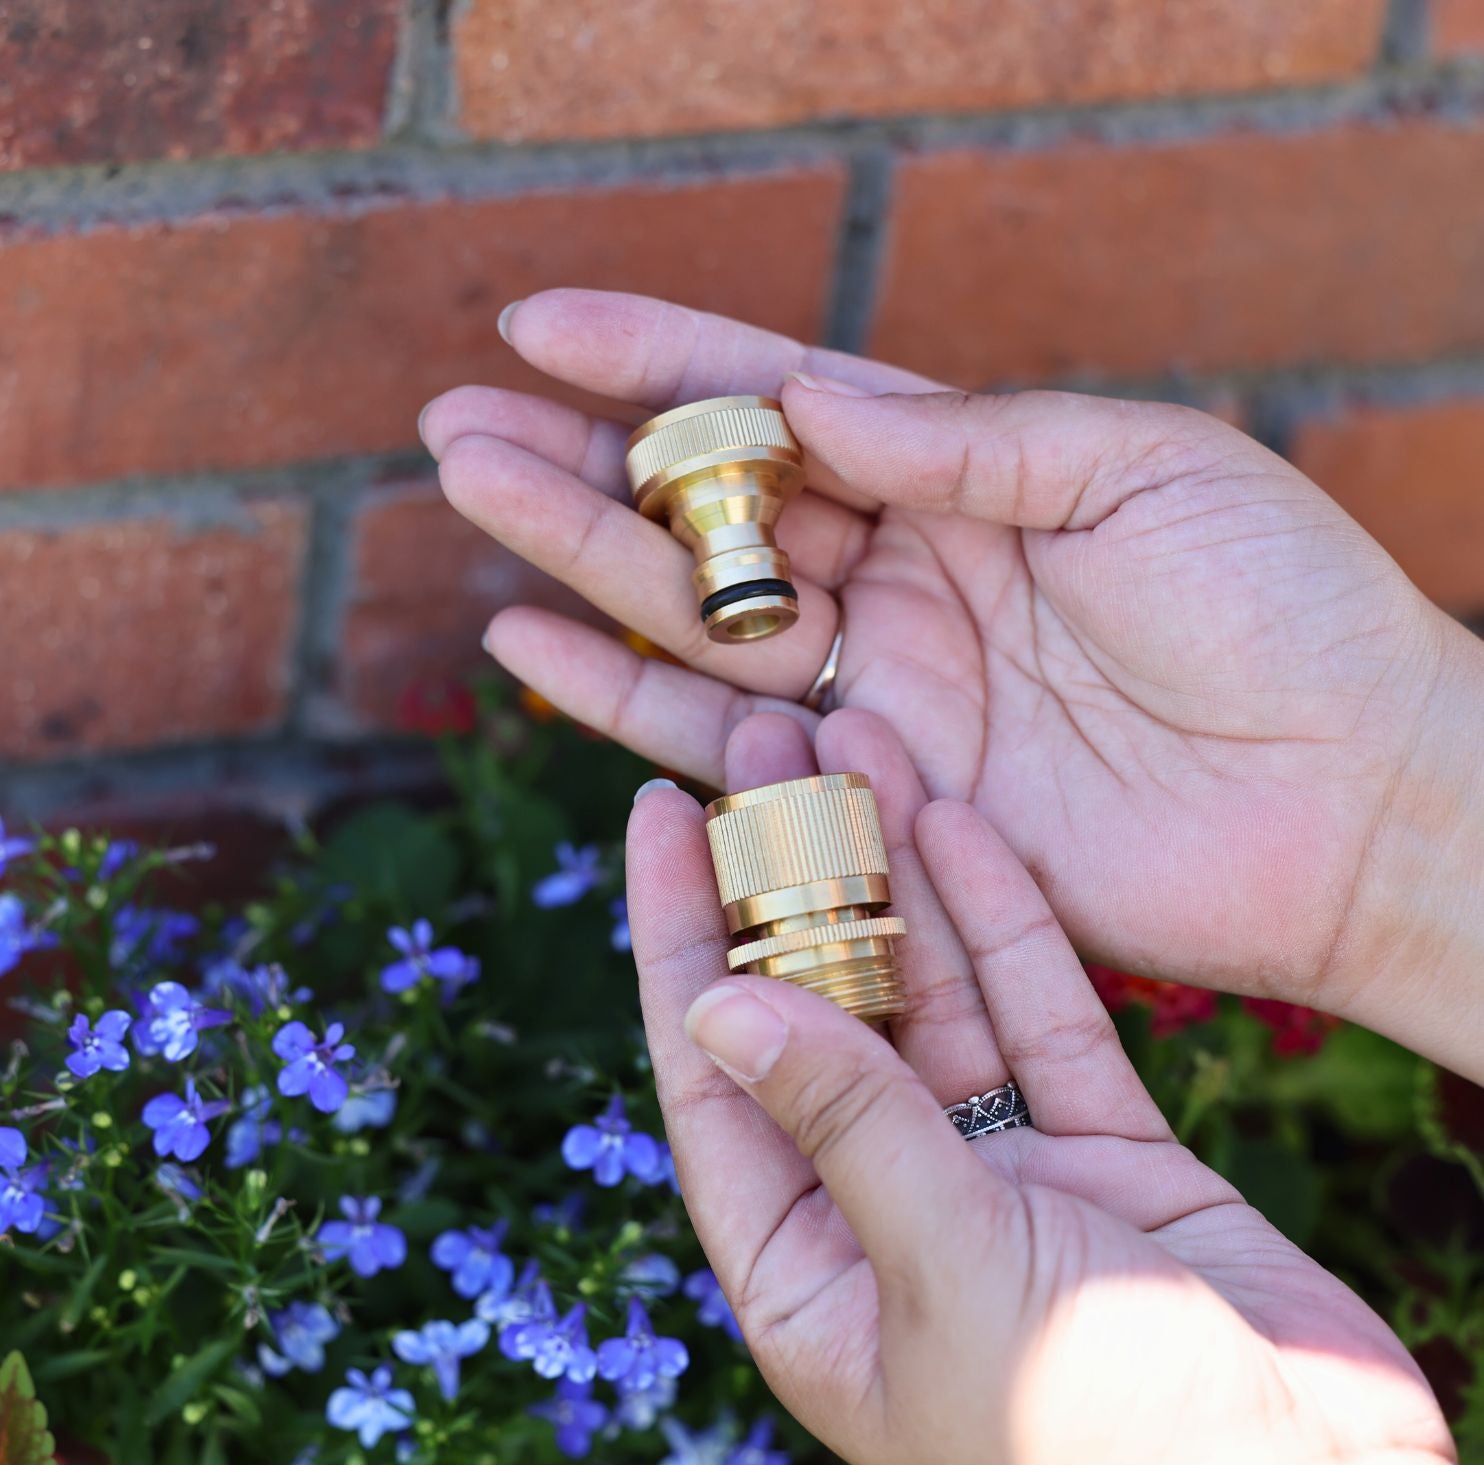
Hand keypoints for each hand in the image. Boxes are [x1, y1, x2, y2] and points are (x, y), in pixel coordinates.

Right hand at [421, 290, 1483, 1078]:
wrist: (1350, 800)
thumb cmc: (1283, 611)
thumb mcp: (1136, 469)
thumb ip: (963, 438)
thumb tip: (810, 399)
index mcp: (966, 476)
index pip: (781, 405)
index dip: (660, 361)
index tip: (540, 324)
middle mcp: (904, 577)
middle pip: (713, 515)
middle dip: (585, 463)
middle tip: (455, 423)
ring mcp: (883, 690)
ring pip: (698, 620)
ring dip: (578, 564)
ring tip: (470, 505)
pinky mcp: (875, 796)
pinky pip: (731, 743)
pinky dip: (629, 699)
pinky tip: (534, 649)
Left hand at [624, 708, 1464, 1464]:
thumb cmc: (1114, 1449)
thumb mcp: (949, 1274)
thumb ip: (845, 1127)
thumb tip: (717, 1010)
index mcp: (810, 1272)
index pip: (712, 1077)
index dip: (678, 939)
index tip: (657, 818)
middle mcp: (888, 1210)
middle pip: (821, 1014)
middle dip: (794, 879)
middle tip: (770, 745)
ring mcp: (1000, 1173)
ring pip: (932, 995)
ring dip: (899, 873)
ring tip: (866, 745)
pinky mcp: (1104, 1149)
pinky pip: (1041, 1014)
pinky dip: (1008, 925)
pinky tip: (966, 825)